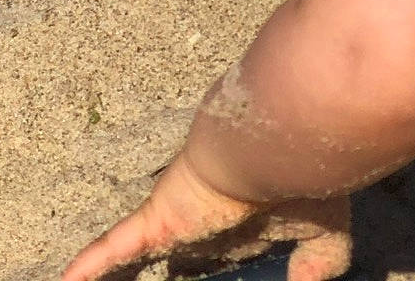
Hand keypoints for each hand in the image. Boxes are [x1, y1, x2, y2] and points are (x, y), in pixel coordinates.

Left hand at [61, 152, 351, 280]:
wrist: (275, 146)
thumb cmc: (302, 181)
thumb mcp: (325, 236)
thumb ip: (318, 265)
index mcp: (240, 227)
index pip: (218, 256)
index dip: (208, 269)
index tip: (199, 275)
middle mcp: (202, 222)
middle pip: (175, 258)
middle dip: (164, 271)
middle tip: (157, 277)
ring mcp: (174, 218)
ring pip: (134, 256)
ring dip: (109, 274)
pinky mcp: (157, 218)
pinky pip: (115, 245)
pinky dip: (90, 264)